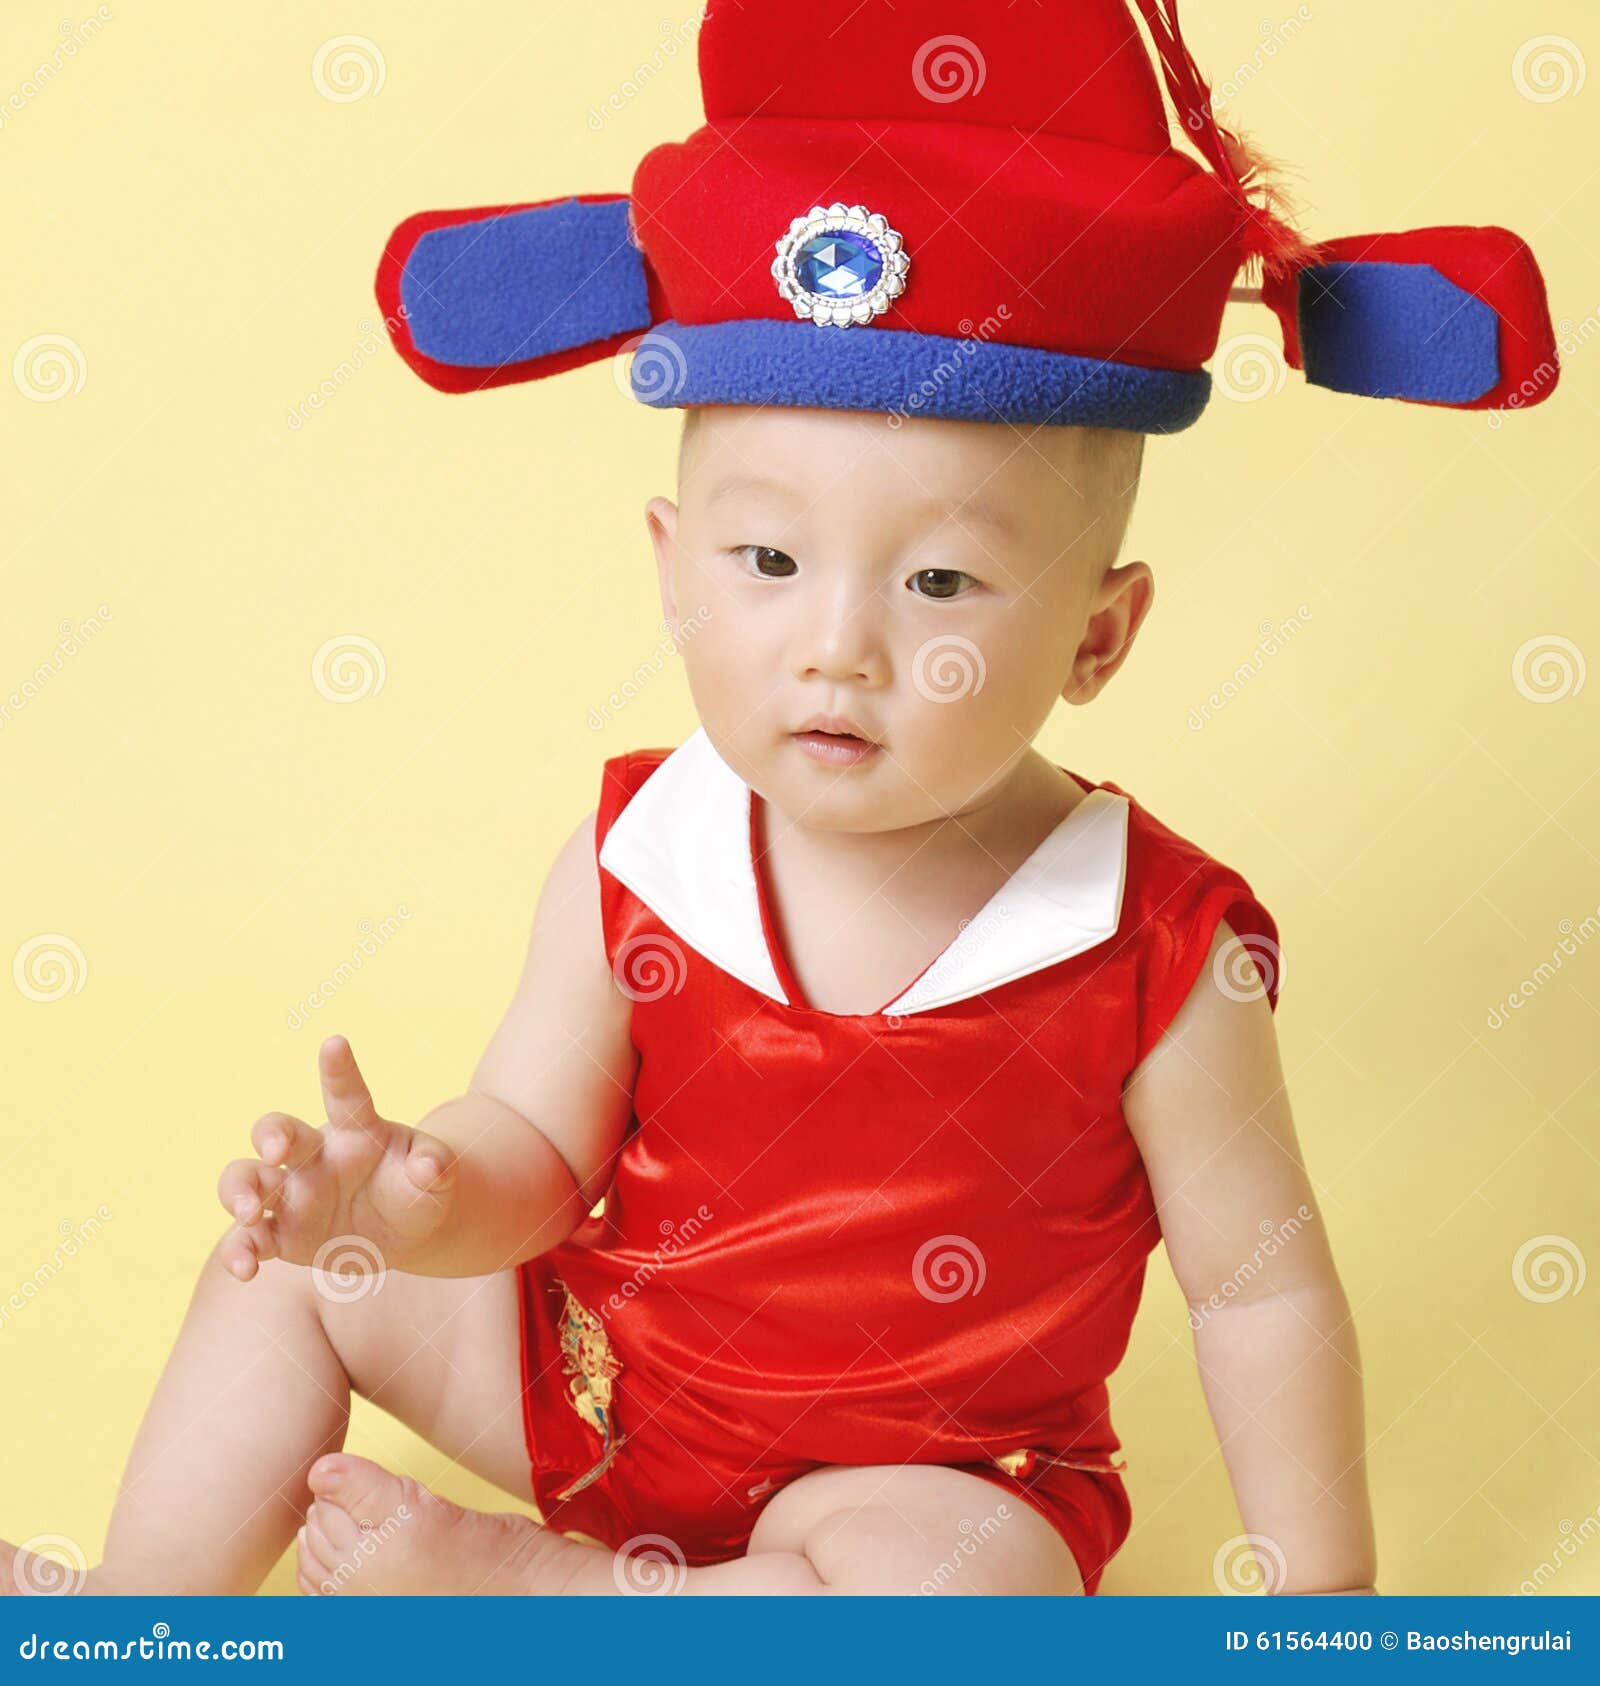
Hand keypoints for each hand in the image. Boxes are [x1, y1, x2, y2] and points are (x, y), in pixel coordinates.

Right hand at [216, 1035, 457, 1280]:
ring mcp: (292, 1194)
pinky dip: (240, 1250)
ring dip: (239, 1192)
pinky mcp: (280, 1234)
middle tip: (276, 1150)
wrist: (405, 1231)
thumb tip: (431, 1165)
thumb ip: (434, 1167)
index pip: (346, 1093)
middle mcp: (314, 1156)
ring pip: (246, 1180)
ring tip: (249, 1213)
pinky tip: (247, 1268)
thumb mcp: (436, 1177)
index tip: (335, 1042)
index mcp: (356, 1130)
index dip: (339, 1069)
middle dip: (270, 1135)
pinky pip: (249, 1238)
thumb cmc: (419, 1188)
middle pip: (276, 1130)